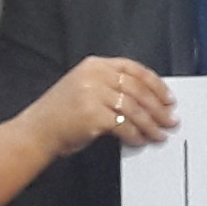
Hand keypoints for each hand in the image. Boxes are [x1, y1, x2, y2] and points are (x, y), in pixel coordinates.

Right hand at [41, 56, 175, 155]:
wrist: (37, 131)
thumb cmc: (60, 114)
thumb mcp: (84, 89)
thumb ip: (111, 88)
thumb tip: (146, 102)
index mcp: (95, 65)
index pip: (134, 69)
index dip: (156, 84)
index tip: (168, 98)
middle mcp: (95, 76)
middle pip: (138, 90)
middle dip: (158, 108)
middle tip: (170, 119)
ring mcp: (93, 94)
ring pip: (134, 109)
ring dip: (150, 124)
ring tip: (159, 134)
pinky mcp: (93, 115)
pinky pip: (124, 126)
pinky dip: (135, 135)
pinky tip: (139, 140)